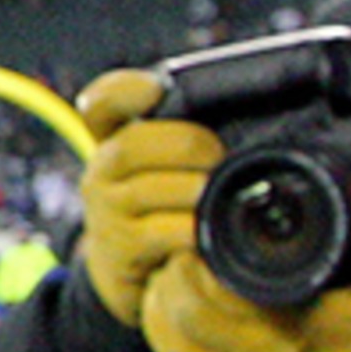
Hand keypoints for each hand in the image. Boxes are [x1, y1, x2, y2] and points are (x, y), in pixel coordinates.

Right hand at [75, 68, 220, 326]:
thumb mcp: (162, 160)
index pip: (104, 102)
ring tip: (221, 192)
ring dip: (194, 188)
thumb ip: (185, 130)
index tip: (156, 89)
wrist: (127, 262)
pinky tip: (211, 228)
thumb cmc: (162, 198)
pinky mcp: (121, 248)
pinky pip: (163, 232)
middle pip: (133, 144)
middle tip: (220, 158)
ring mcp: (106, 210)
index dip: (127, 92)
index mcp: (113, 136)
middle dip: (187, 145)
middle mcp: (101, 169)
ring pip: (148, 189)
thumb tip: (249, 109)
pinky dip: (193, 228)